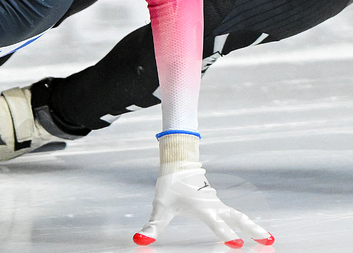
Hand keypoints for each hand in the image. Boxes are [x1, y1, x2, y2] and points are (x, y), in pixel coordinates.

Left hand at [135, 166, 273, 247]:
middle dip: (252, 230)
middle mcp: (214, 206)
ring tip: (268, 238)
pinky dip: (244, 222)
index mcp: (202, 208)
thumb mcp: (160, 208)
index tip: (236, 244)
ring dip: (252, 226)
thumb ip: (152, 227)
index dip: (225, 234)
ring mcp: (217, 203)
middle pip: (237, 218)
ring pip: (238, 215)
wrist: (177, 164)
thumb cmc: (169, 186)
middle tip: (268, 241)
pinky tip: (251, 228)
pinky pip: (233, 213)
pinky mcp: (217, 202)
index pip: (216, 224)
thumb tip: (140, 240)